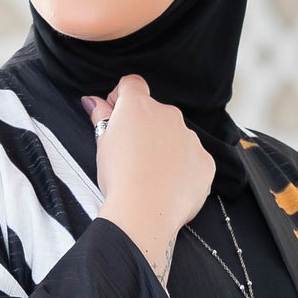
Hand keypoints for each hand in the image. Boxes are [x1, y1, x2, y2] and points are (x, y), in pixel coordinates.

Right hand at [82, 75, 213, 284]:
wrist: (145, 212)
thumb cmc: (119, 179)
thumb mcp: (102, 145)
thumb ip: (100, 117)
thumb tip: (93, 101)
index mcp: (139, 106)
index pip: (131, 84)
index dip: (122, 98)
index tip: (117, 117)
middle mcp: (168, 114)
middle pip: (156, 114)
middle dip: (146, 130)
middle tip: (133, 157)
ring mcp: (190, 137)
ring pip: (177, 138)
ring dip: (166, 150)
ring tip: (153, 177)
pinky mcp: (205, 161)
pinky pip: (194, 160)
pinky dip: (184, 170)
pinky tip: (170, 187)